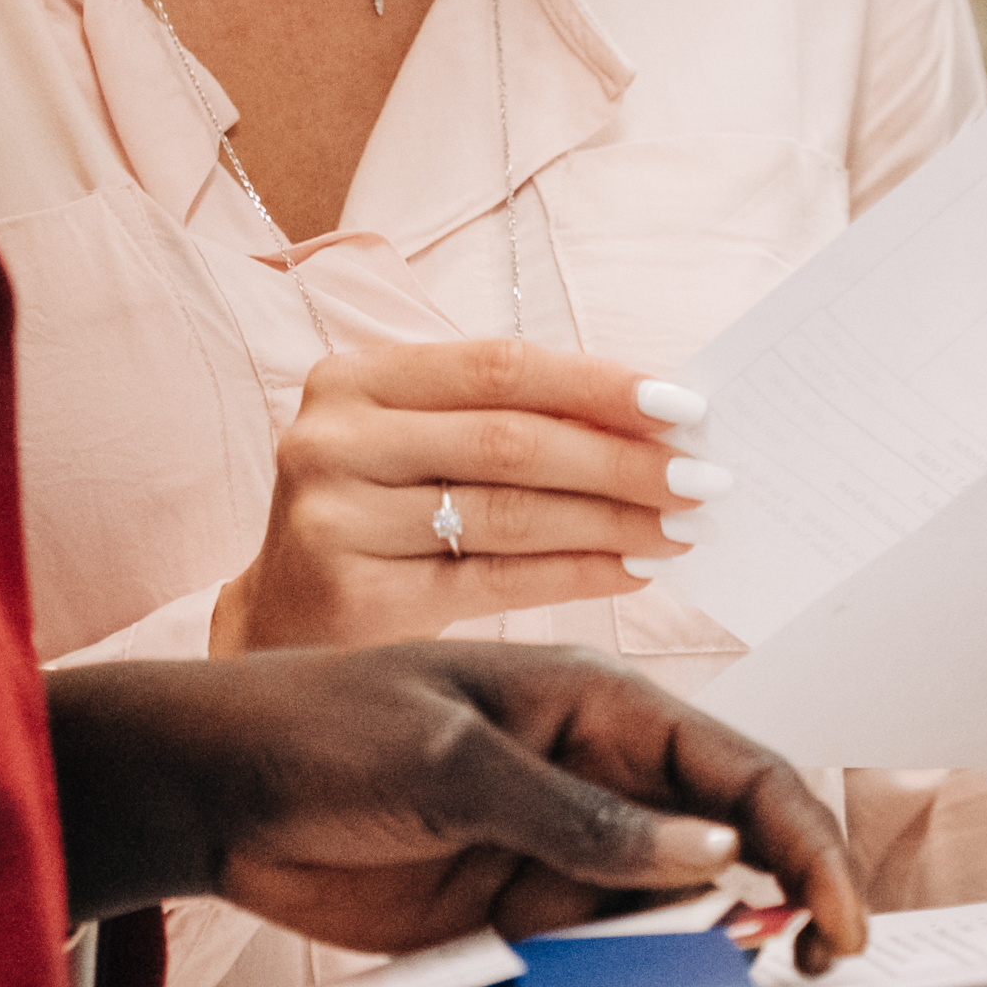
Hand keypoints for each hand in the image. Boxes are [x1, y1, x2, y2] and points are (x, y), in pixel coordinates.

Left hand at [48, 643, 872, 974]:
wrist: (212, 792)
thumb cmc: (316, 730)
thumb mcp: (449, 762)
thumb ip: (577, 813)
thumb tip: (705, 851)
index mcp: (593, 704)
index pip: (735, 767)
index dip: (803, 836)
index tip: (837, 914)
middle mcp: (595, 776)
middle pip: (726, 844)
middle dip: (778, 901)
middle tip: (802, 969)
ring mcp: (560, 849)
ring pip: (670, 912)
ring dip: (696, 953)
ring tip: (690, 982)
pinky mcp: (517, 912)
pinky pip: (599, 955)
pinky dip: (622, 982)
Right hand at [212, 341, 710, 654]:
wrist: (281, 620)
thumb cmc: (378, 518)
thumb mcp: (417, 446)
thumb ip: (507, 420)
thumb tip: (656, 419)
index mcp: (353, 377)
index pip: (498, 366)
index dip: (598, 384)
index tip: (685, 405)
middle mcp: (332, 437)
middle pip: (509, 439)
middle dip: (622, 459)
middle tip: (704, 477)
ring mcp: (334, 517)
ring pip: (508, 512)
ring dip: (613, 520)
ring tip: (683, 528)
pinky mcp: (354, 595)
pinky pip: (495, 580)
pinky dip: (576, 573)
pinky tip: (631, 567)